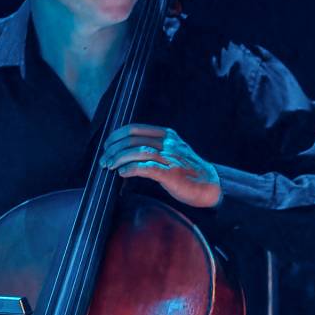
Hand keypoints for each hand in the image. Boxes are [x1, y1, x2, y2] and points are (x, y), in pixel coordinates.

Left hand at [100, 123, 221, 207]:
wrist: (210, 186)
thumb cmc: (189, 171)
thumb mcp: (174, 151)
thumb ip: (155, 147)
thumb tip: (128, 151)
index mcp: (167, 135)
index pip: (134, 129)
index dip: (116, 136)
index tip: (107, 146)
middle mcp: (168, 144)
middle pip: (132, 140)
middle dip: (113, 150)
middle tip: (104, 160)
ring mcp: (170, 158)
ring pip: (137, 152)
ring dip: (118, 159)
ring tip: (110, 167)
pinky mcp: (171, 174)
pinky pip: (145, 168)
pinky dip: (130, 169)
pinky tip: (122, 173)